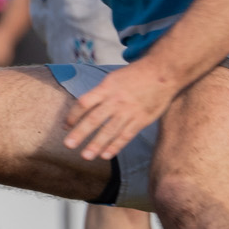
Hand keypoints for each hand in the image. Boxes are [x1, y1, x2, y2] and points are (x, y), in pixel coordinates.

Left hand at [62, 60, 177, 160]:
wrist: (163, 72)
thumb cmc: (135, 75)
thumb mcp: (113, 78)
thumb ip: (100, 93)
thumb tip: (83, 107)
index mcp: (106, 88)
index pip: (84, 103)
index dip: (73, 115)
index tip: (65, 126)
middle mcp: (115, 100)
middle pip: (94, 119)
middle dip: (80, 133)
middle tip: (68, 145)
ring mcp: (129, 111)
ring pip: (110, 131)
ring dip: (96, 144)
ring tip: (86, 156)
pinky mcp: (142, 120)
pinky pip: (126, 135)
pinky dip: (116, 146)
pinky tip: (105, 155)